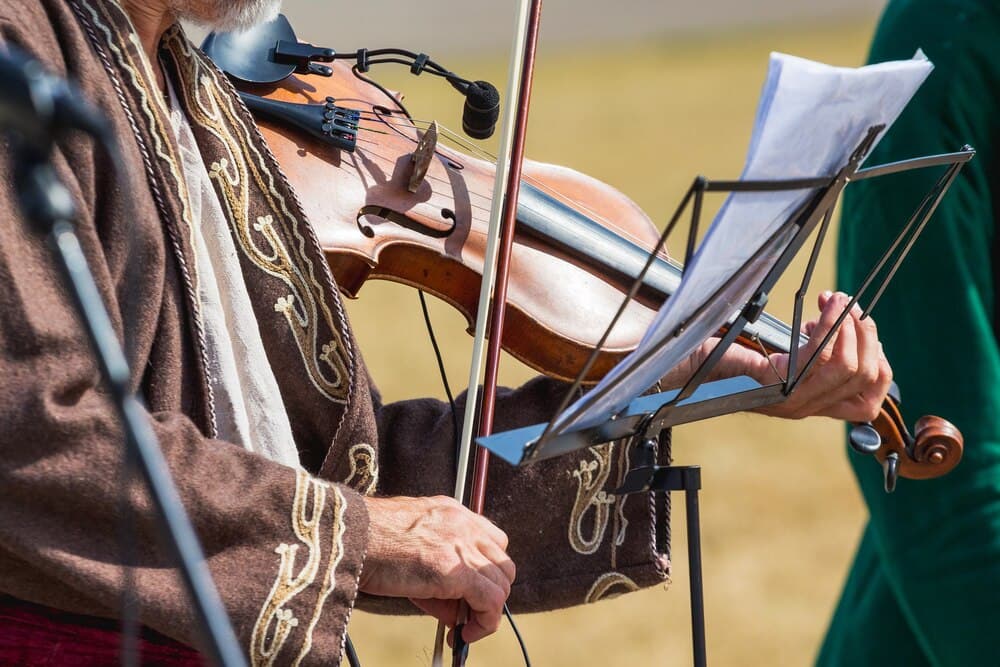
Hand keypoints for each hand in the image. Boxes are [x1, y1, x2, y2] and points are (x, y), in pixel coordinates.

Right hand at [360, 495, 514, 644]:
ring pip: (501, 584)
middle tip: (468, 615)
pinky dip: (484, 623)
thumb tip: (457, 614)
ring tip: (463, 628)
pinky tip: (462, 635)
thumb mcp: (412, 549)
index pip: (492, 542)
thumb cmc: (368, 542)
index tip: (472, 593)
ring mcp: (463, 545)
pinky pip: (490, 601)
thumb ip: (440, 576)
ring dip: (487, 611)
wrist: (350, 536)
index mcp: (453, 513)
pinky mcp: (456, 570)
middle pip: (503, 564)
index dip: (487, 571)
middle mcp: (464, 525)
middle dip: (491, 593)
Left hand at [665, 291, 891, 421]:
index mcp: (813, 404)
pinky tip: (818, 307)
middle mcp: (806, 407)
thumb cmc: (731, 353)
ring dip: (848, 325)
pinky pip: (820, 356)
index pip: (871, 401)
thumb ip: (817, 349)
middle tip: (845, 304)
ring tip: (833, 299)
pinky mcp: (775, 384)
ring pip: (850, 367)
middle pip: (867, 377)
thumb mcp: (783, 352)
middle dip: (865, 332)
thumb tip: (850, 320)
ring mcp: (791, 400)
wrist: (687, 364)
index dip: (879, 362)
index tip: (861, 329)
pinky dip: (828, 325)